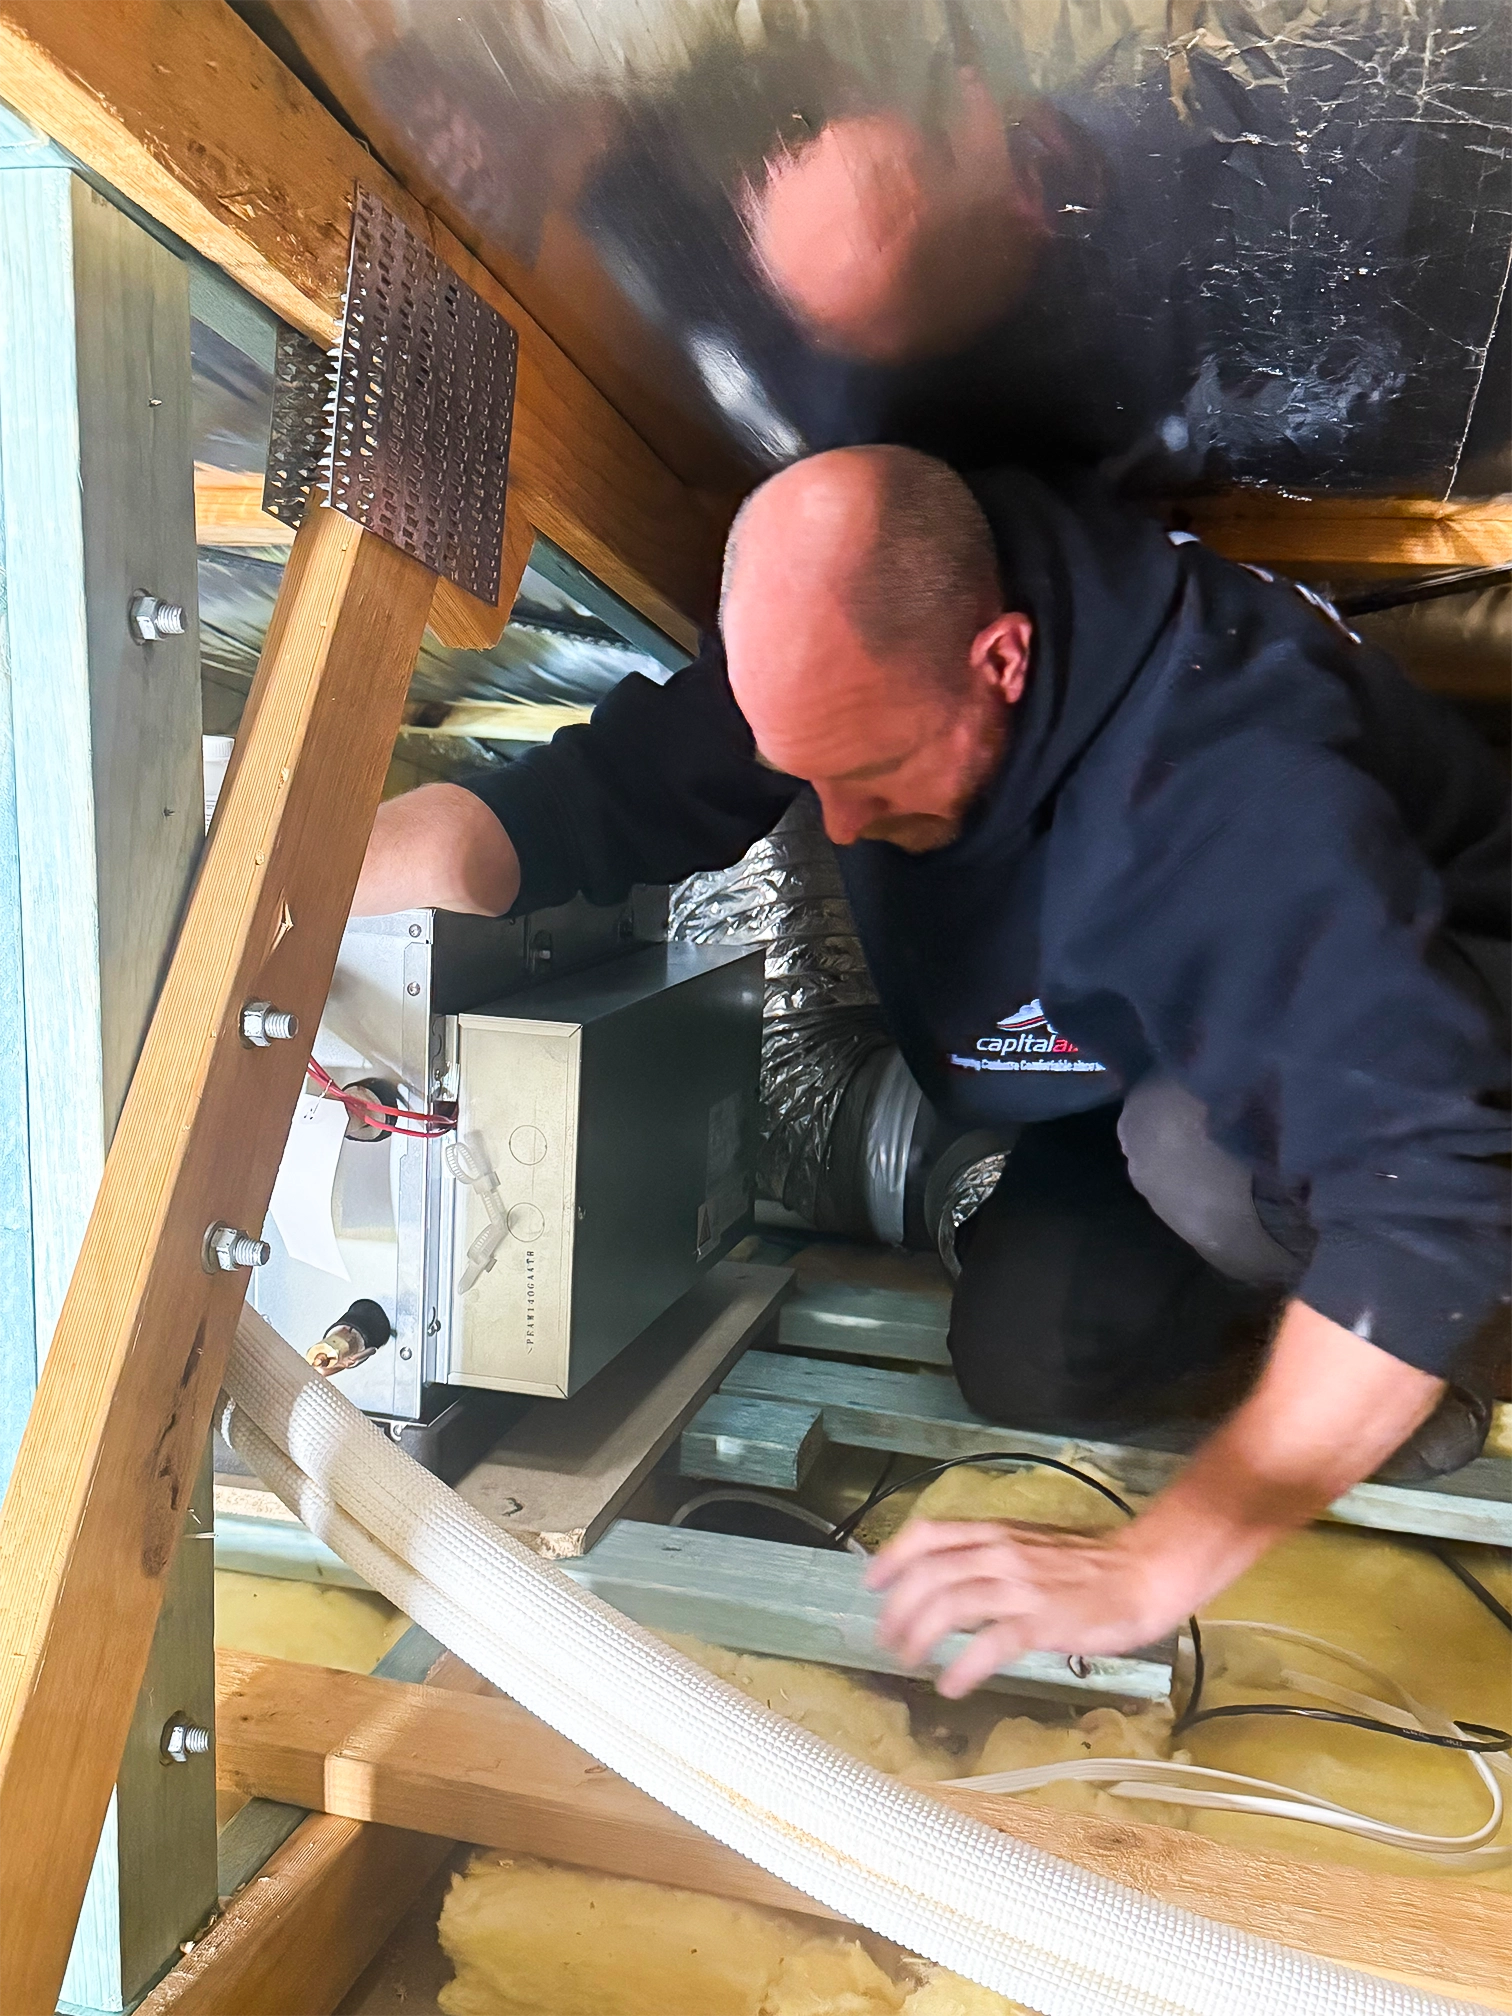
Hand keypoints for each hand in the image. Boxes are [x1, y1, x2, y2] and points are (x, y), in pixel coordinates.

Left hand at [864, 1518, 1178, 1697]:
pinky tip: (952, 1684)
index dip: (893, 1557)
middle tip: (887, 1638)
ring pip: (951, 1604)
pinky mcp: (1043, 1620)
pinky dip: (964, 1665)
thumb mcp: (1030, 1546)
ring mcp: (1021, 1585)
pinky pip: (991, 1643)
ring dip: (921, 1636)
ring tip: (909, 1661)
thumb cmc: (1091, 1565)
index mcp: (996, 1533)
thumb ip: (990, 1558)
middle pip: (930, 1574)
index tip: (871, 1583)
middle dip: (898, 1609)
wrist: (1144, 1572)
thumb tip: (951, 1584)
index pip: (928, 1533)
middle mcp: (1001, 1552)